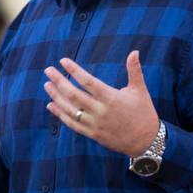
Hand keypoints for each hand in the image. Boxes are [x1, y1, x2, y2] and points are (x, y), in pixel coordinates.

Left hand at [44, 51, 158, 156]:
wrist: (146, 141)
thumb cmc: (144, 112)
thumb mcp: (140, 90)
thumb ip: (134, 70)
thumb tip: (135, 51)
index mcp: (112, 98)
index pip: (88, 82)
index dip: (74, 71)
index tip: (63, 61)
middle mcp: (101, 111)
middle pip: (74, 95)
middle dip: (59, 81)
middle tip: (48, 70)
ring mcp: (95, 124)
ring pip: (70, 110)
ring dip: (56, 97)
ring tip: (47, 85)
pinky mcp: (93, 134)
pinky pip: (72, 124)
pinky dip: (60, 114)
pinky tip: (51, 105)